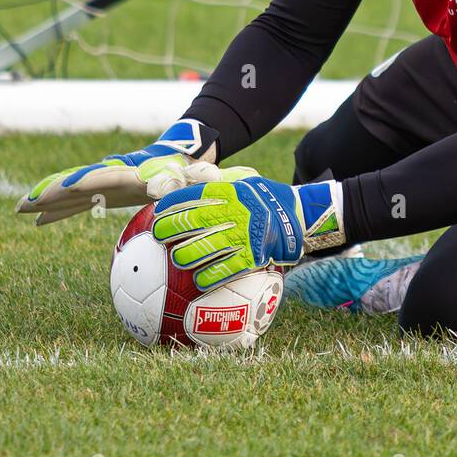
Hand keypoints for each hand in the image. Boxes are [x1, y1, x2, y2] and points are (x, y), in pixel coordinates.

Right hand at [16, 119, 220, 225]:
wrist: (187, 154)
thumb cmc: (193, 166)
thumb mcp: (197, 172)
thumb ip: (196, 177)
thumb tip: (201, 180)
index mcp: (133, 171)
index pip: (105, 177)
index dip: (86, 182)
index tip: (66, 186)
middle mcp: (114, 175)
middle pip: (77, 183)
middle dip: (52, 192)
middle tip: (24, 203)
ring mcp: (107, 182)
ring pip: (71, 193)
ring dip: (48, 202)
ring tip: (20, 209)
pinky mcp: (106, 193)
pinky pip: (78, 204)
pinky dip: (59, 212)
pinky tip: (39, 222)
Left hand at [151, 174, 345, 289]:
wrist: (298, 214)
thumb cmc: (262, 197)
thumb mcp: (242, 179)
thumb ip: (215, 179)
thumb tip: (184, 175)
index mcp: (230, 193)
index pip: (193, 196)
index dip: (172, 205)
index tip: (157, 212)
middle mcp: (235, 212)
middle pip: (193, 222)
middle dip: (170, 229)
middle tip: (158, 235)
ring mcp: (245, 235)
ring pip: (206, 248)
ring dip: (186, 255)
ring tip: (176, 259)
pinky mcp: (254, 256)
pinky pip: (227, 270)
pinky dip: (210, 277)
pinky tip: (198, 281)